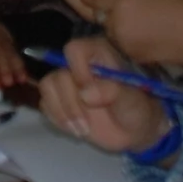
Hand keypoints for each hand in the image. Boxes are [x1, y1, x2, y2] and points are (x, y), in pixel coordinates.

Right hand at [34, 33, 165, 154]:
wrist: (134, 131)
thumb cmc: (137, 108)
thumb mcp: (132, 100)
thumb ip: (113, 91)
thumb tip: (85, 93)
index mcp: (98, 54)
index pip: (74, 50)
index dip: (78, 72)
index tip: (89, 96)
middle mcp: (79, 65)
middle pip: (57, 75)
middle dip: (71, 105)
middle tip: (87, 125)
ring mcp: (67, 83)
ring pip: (48, 89)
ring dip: (63, 114)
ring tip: (83, 129)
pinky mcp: (59, 100)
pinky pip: (45, 105)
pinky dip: (59, 120)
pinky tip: (77, 129)